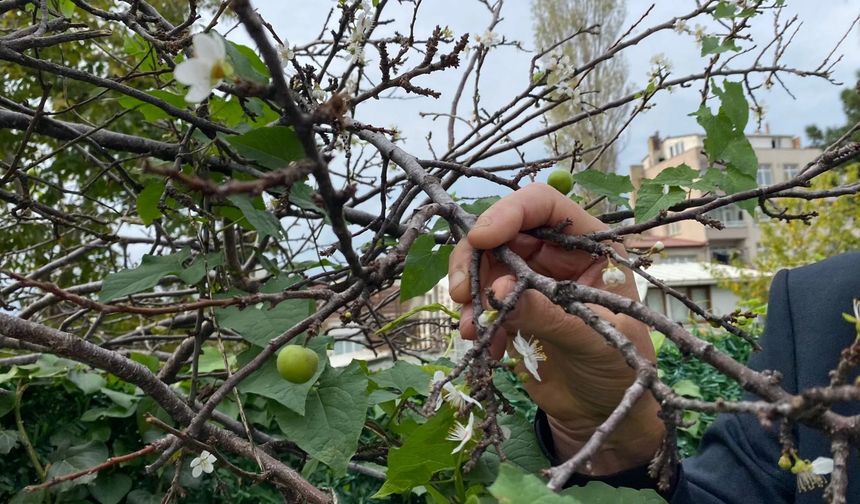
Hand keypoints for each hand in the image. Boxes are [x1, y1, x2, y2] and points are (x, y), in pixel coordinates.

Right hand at [447, 184, 664, 474]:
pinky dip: (473, 318)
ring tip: (472, 329)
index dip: (508, 212)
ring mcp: (527, 280)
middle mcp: (553, 254)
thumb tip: (498, 291)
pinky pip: (478, 300)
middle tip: (462, 292)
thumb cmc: (620, 368)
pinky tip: (485, 345)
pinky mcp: (508, 308)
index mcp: (587, 245)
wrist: (603, 410)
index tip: (481, 238)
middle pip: (500, 231)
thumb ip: (548, 314)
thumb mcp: (593, 339)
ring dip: (469, 293)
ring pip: (482, 265)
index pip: (542, 206)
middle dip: (474, 257)